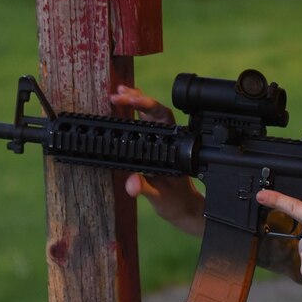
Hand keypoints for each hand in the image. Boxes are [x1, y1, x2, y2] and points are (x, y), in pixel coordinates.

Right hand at [110, 86, 204, 236]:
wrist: (183, 209)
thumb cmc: (175, 201)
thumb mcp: (159, 196)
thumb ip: (145, 188)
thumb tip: (132, 183)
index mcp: (172, 146)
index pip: (161, 118)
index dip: (147, 105)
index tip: (131, 99)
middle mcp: (168, 141)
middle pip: (154, 112)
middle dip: (137, 99)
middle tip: (118, 94)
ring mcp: (160, 143)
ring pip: (149, 116)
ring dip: (134, 102)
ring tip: (118, 92)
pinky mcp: (152, 148)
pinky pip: (142, 127)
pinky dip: (132, 114)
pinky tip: (121, 106)